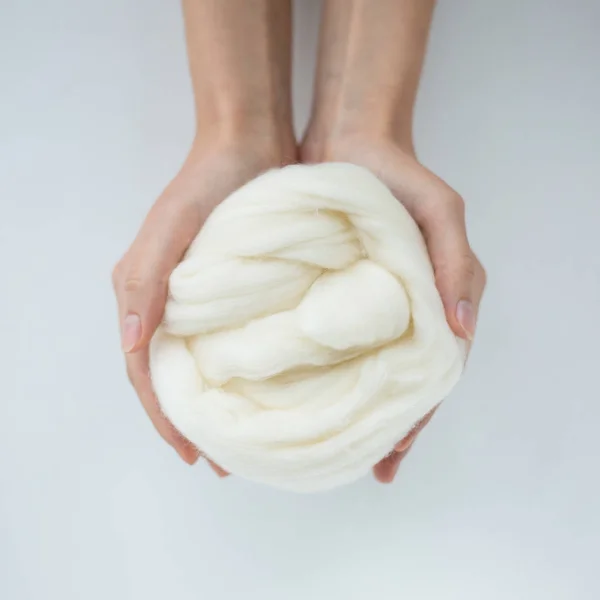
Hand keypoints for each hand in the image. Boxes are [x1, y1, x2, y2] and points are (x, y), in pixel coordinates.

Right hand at [112, 137, 295, 473]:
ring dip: (218, 405)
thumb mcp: (169, 227)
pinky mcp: (239, 293)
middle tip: (219, 462)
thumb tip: (130, 345)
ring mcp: (206, 301)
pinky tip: (261, 394)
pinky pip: (232, 344)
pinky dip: (240, 375)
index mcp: (144, 295)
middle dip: (192, 422)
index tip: (190, 454)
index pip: (144, 371)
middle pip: (173, 377)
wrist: (250, 145)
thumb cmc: (207, 182)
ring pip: (204, 366)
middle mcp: (171, 305)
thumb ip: (144, 282)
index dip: (164, 416)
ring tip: (242, 440)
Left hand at [301, 135, 486, 482]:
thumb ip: (456, 262)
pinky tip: (295, 394)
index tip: (390, 459)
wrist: (346, 143)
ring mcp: (360, 307)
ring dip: (346, 407)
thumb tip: (460, 330)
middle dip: (378, 428)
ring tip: (323, 445)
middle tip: (358, 468)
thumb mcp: (441, 211)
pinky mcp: (326, 294)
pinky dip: (316, 370)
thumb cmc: (398, 176)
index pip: (429, 376)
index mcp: (430, 305)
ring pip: (357, 370)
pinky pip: (324, 341)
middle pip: (393, 384)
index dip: (413, 419)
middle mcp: (396, 315)